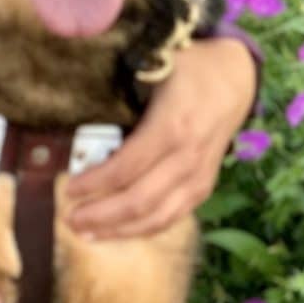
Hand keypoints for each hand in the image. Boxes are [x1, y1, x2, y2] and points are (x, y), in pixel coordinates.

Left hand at [58, 37, 256, 240]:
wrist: (234, 78)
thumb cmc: (188, 71)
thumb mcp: (154, 70)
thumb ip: (122, 96)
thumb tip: (78, 116)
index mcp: (171, 128)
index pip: (125, 168)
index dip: (94, 183)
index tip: (69, 188)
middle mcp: (188, 158)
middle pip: (139, 200)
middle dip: (101, 215)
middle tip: (70, 218)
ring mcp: (199, 176)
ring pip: (157, 217)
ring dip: (119, 230)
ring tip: (88, 233)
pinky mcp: (205, 187)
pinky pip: (173, 217)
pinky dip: (144, 229)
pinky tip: (119, 231)